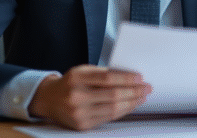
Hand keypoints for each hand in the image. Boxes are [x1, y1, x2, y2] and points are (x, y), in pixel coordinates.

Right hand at [28, 64, 151, 129]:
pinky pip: (107, 118)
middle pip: (112, 95)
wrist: (49, 99)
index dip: (126, 78)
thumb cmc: (70, 82)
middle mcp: (76, 96)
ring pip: (112, 109)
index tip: (140, 77)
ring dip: (131, 103)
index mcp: (77, 78)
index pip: (107, 78)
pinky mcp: (81, 125)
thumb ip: (103, 73)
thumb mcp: (83, 71)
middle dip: (133, 91)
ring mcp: (78, 113)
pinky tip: (130, 105)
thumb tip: (129, 77)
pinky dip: (122, 111)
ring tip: (142, 97)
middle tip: (147, 88)